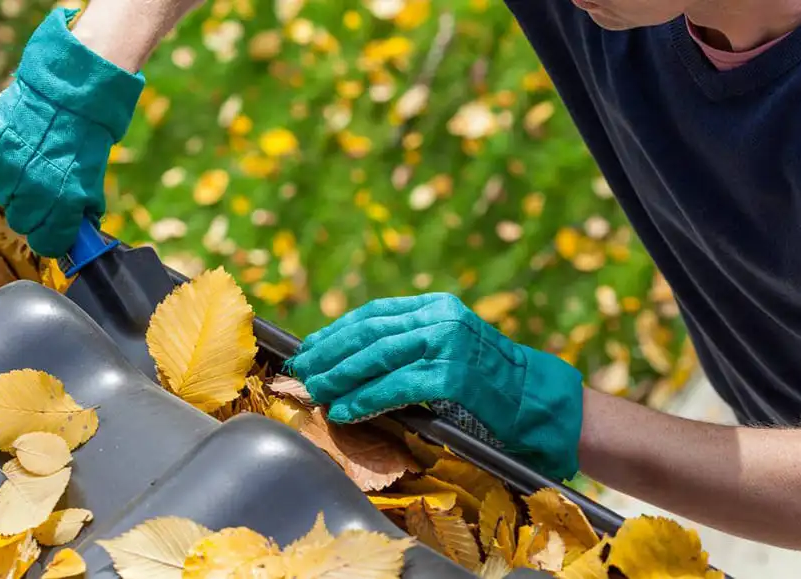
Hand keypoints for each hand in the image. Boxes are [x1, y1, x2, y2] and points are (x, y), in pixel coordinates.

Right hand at [0, 8, 143, 256]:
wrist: (70, 89)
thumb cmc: (87, 135)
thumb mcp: (93, 177)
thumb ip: (81, 209)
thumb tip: (78, 234)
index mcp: (62, 200)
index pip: (46, 243)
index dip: (51, 239)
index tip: (54, 233)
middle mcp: (31, 187)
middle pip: (21, 222)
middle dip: (34, 214)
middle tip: (45, 195)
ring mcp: (5, 165)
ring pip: (2, 195)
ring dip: (16, 186)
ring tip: (33, 163)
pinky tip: (18, 147)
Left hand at [287, 293, 584, 479]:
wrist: (538, 401)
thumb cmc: (490, 381)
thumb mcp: (450, 345)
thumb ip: (410, 343)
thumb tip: (351, 357)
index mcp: (437, 305)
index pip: (373, 313)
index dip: (336, 331)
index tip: (310, 348)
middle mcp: (441, 318)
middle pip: (369, 332)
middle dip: (330, 354)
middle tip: (302, 371)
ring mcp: (448, 344)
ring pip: (377, 357)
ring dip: (340, 377)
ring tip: (316, 392)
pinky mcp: (453, 376)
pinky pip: (396, 387)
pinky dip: (365, 399)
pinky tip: (345, 411)